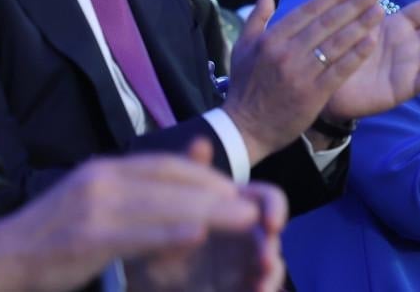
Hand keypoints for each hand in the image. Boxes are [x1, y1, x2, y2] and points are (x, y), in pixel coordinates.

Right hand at [0, 141, 277, 291]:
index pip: (165, 165)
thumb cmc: (51, 237)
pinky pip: (136, 234)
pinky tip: (197, 235)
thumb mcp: (94, 202)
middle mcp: (101, 180)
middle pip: (172, 182)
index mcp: (105, 170)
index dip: (205, 176)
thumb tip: (179, 182)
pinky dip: (169, 233)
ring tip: (243, 220)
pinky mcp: (85, 237)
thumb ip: (134, 190)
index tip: (236, 189)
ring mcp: (93, 207)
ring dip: (208, 211)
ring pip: (162, 205)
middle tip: (252, 205)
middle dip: (217, 193)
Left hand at [126, 143, 289, 291]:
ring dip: (270, 275)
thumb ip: (187, 179)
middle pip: (271, 236)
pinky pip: (258, 288)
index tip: (271, 223)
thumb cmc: (161, 241)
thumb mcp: (167, 211)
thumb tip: (200, 142)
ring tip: (261, 286)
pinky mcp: (239, 288)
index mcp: (235, 210)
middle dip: (271, 247)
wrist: (143, 281)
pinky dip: (262, 290)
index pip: (267, 200)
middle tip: (265, 260)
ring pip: (270, 268)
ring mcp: (243, 266)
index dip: (275, 208)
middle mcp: (245, 236)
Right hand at [224, 0, 383, 163]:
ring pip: (336, 44)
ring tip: (379, 11)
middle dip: (353, 5)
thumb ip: (257, 17)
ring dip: (360, 26)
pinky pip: (340, 70)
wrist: (245, 129)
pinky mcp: (313, 94)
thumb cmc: (245, 86)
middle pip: (326, 24)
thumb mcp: (243, 48)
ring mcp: (301, 74)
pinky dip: (356, 55)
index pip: (308, 11)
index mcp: (271, 39)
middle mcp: (287, 53)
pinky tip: (372, 42)